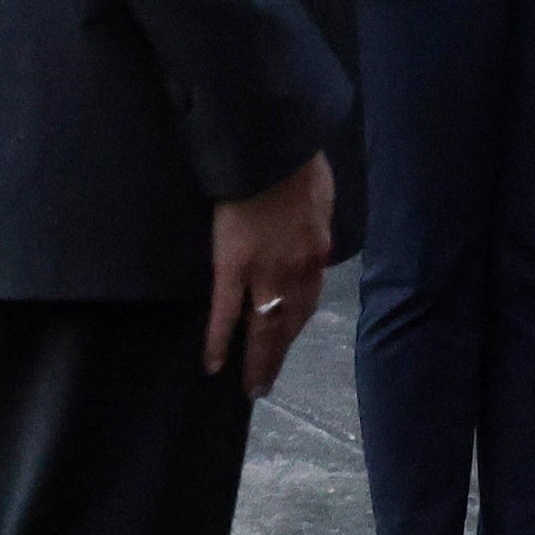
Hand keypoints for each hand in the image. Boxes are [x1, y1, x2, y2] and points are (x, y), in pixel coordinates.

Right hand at [203, 155, 332, 393]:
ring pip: (264, 328)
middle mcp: (297, 272)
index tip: (286, 343)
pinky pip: (226, 312)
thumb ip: (316, 221)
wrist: (272, 146)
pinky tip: (213, 364)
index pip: (308, 301)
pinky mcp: (233, 266)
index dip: (296, 327)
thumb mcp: (321, 196)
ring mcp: (265, 272)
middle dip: (277, 357)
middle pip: (288, 325)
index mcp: (317, 252)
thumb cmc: (296, 162)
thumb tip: (313, 232)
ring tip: (250, 389)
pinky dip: (219, 340)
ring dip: (258, 362)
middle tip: (265, 386)